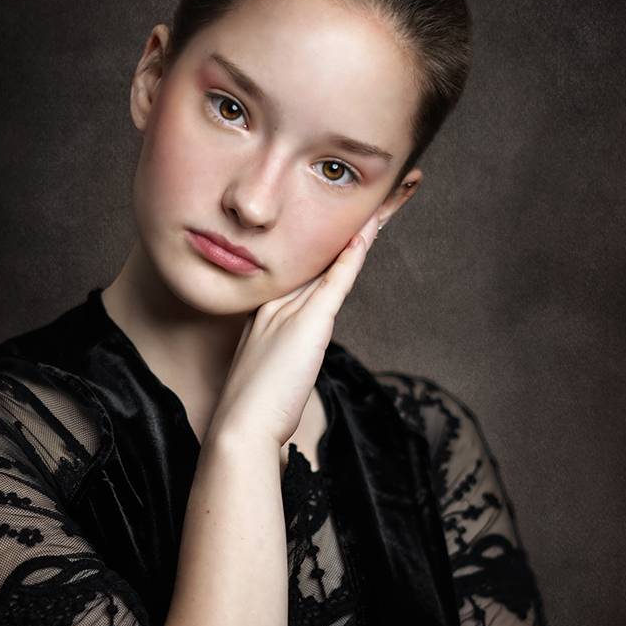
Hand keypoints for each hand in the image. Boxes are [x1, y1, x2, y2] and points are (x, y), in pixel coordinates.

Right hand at [208, 209, 381, 450]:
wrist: (241, 427)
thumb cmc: (255, 410)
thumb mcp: (271, 375)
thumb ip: (286, 356)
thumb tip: (299, 354)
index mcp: (267, 314)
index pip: (307, 274)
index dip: (329, 251)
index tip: (348, 231)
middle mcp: (277, 303)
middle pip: (320, 259)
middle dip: (348, 229)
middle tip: (378, 198)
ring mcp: (289, 310)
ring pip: (331, 261)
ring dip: (359, 230)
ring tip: (384, 200)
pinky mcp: (307, 323)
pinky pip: (335, 282)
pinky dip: (352, 256)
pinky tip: (367, 232)